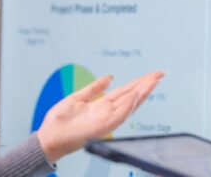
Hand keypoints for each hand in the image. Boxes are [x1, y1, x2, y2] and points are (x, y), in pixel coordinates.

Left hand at [35, 71, 163, 163]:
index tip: (153, 74)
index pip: (126, 91)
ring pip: (129, 105)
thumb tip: (109, 77)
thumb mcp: (78, 98)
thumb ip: (94, 88)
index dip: (139, 82)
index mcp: (103, 105)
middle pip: (132, 96)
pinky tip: (136, 96)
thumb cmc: (60, 121)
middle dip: (146, 85)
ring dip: (142, 93)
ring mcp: (106, 120)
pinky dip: (128, 106)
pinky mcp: (101, 127)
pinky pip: (118, 116)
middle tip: (161, 73)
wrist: (49, 137)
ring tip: (154, 81)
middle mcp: (107, 112)